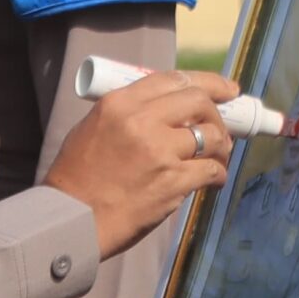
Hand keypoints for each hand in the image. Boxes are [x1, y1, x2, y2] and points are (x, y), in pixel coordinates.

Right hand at [47, 70, 238, 258]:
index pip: (173, 78)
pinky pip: (211, 170)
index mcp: (120, 103)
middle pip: (199, 102)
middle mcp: (142, 121)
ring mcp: (160, 152)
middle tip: (223, 128)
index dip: (208, 83)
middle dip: (218, 114)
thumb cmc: (77, 177)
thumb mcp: (93, 128)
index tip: (226, 90)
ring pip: (211, 136)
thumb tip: (164, 110)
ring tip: (218, 157)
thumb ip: (127, 114)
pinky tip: (214, 180)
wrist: (72, 219)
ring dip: (221, 146)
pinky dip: (218, 174)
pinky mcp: (172, 182)